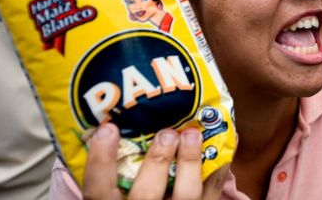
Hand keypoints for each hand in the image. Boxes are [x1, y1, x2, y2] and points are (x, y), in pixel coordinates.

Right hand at [83, 123, 228, 199]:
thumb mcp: (114, 194)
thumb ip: (109, 173)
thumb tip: (102, 128)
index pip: (98, 191)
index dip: (100, 161)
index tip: (107, 129)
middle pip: (146, 194)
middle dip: (157, 161)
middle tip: (166, 133)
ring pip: (185, 195)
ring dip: (190, 162)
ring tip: (193, 134)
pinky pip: (213, 193)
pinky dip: (219, 168)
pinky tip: (223, 144)